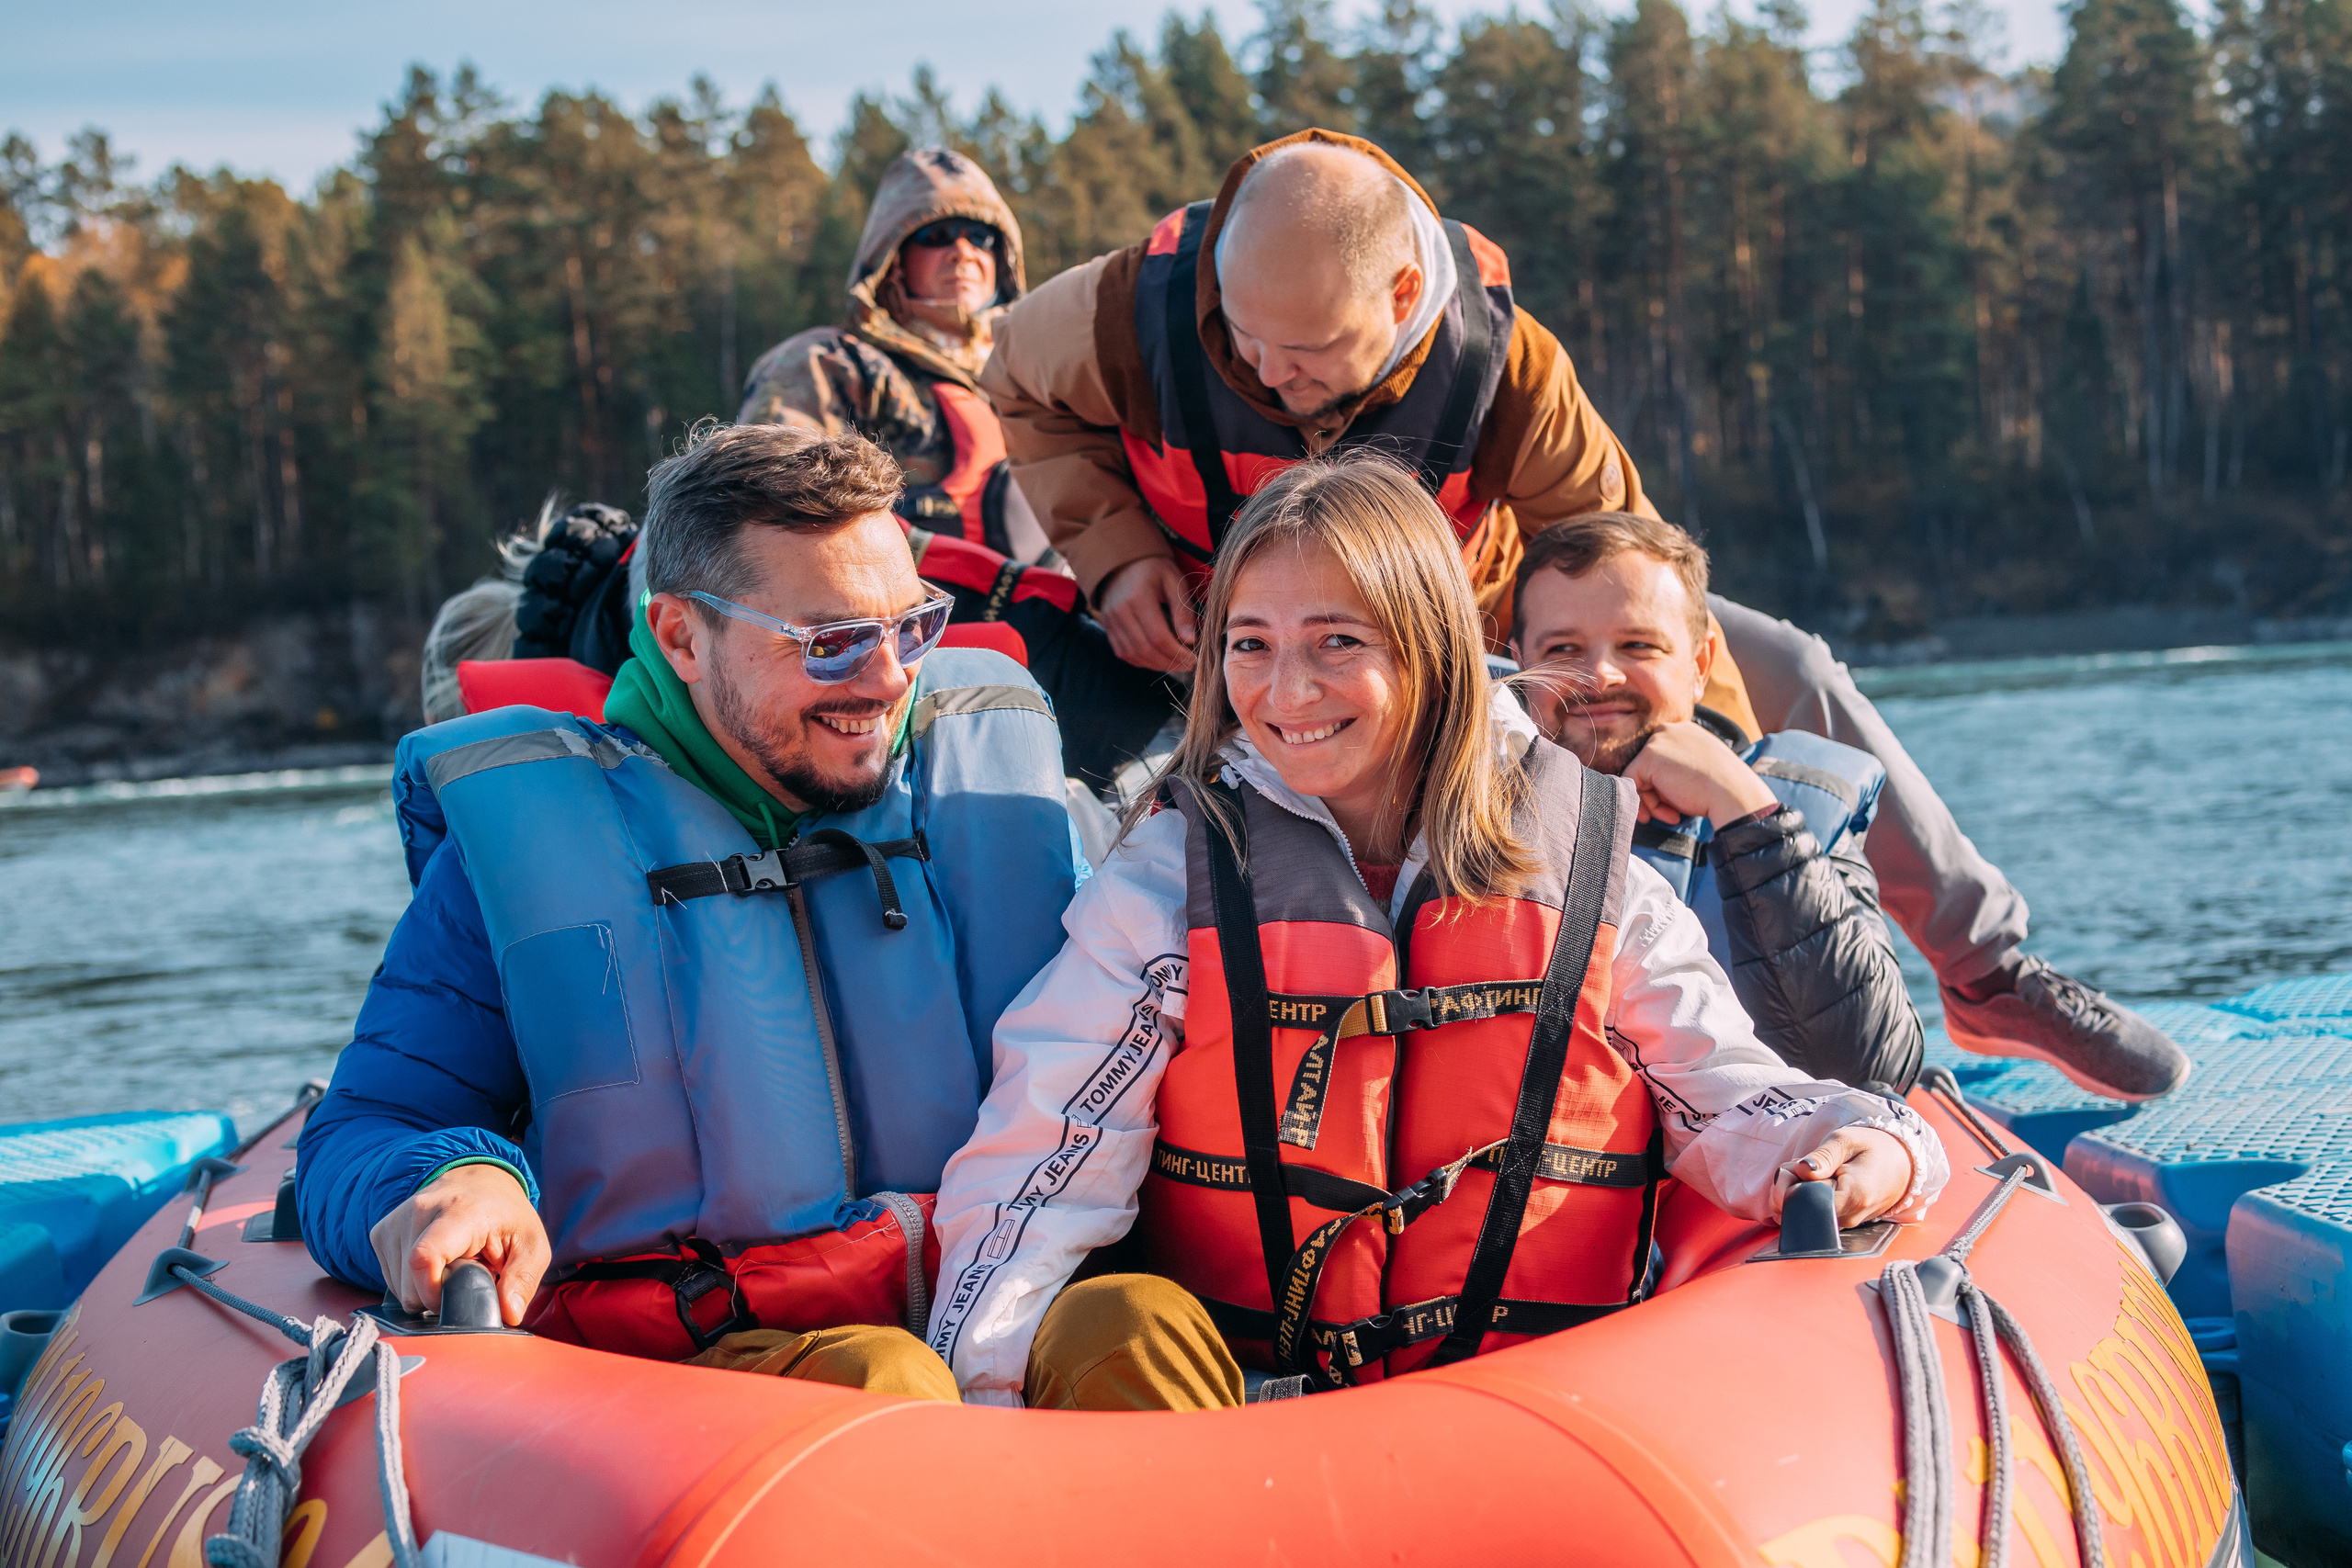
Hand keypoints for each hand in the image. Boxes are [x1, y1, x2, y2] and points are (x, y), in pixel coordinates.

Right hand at [368, 1163, 548, 1325]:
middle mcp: (419, 1211)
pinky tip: (434, 1264)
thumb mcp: (532, 1244)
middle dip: (436, 1298)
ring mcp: (395, 1221)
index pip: (424, 1258)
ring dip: (424, 1290)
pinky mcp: (382, 1231)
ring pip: (397, 1287)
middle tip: (465, 1280)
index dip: (434, 1293)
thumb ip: (523, 1279)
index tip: (455, 1301)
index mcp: (459, 1213)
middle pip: (409, 1284)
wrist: (478, 1180)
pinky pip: (389, 1278)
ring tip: (451, 1267)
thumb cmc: (505, 1215)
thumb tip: (509, 1314)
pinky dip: (411, 1282)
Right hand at [1094, 556, 1197, 670]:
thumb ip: (1182, 610)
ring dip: (1156, 665)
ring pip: (1133, 654)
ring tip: (1174, 664)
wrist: (1122, 563)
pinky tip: (1157, 659)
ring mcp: (1111, 621)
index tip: (1193, 659)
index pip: (1158, 636)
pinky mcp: (1107, 627)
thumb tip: (1190, 640)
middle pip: (1145, 649)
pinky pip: (1123, 653)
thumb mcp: (1174, 581)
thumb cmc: (1153, 570)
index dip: (1176, 653)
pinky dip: (1141, 661)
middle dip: (1169, 662)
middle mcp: (1120, 611)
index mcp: (1139, 597)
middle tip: (1187, 665)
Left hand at [1622, 721, 1778, 828]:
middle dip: (1657, 794)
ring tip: (1673, 815)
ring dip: (1652, 802)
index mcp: (1683, 730)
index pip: (1659, 758)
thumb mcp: (1699, 767)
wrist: (1733, 794)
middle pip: (1647, 766)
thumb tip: (1654, 781)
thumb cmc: (1721, 788)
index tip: (1678, 804)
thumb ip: (1677, 766)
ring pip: (1639, 776)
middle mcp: (1668, 729)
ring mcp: (1657, 741)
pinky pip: (1631, 783)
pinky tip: (1666, 814)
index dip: (1665, 784)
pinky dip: (1643, 804)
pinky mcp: (1648, 757)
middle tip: (1674, 814)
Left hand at [1772, 1127, 1913, 1226]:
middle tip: (1801, 1164)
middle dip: (1792, 1185)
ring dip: (1801, 1190)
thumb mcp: (1847, 1140)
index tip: (1795, 1166)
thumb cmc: (1874, 1148)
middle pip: (1804, 1208)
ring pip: (1808, 1211)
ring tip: (1816, 1171)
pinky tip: (1821, 1181)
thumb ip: (1823, 1156)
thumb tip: (1801, 1170)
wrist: (1903, 1164)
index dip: (1792, 1185)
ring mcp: (1848, 1223)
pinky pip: (1818, 1212)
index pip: (1806, 1201)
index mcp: (1854, 1196)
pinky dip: (1812, 1196)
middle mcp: (1850, 1216)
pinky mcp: (1845, 1222)